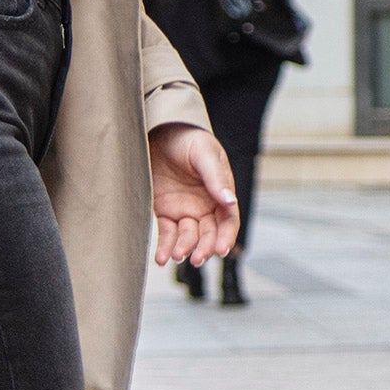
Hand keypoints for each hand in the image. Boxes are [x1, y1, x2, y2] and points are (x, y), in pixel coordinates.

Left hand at [148, 123, 239, 267]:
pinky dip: (165, 247)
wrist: (159, 131)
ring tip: (176, 255)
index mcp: (220, 192)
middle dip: (204, 248)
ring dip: (184, 249)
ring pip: (188, 237)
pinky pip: (167, 234)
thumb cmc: (187, 139)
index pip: (228, 220)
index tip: (220, 249)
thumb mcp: (204, 154)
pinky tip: (161, 258)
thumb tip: (230, 200)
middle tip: (196, 258)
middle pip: (209, 234)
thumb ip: (215, 178)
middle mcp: (205, 206)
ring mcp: (185, 210)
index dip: (226, 236)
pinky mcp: (165, 212)